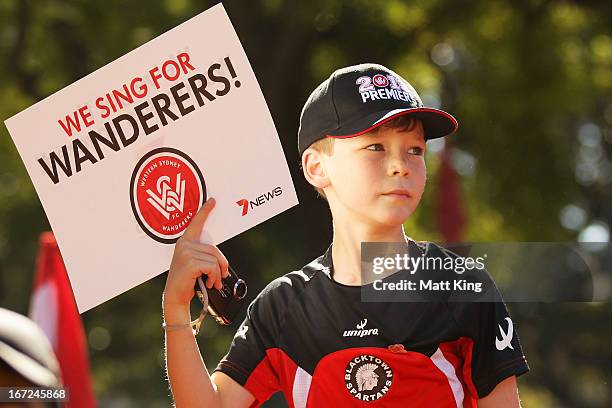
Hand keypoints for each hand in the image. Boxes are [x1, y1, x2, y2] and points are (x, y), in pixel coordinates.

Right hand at [163, 198, 229, 314]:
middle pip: (215, 250)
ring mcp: (186, 253)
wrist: (175, 297)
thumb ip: (203, 255)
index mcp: (185, 242)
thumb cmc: (187, 281)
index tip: (213, 201)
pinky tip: (208, 283)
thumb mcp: (195, 264)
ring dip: (218, 274)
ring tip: (213, 282)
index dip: (205, 211)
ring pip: (215, 260)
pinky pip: (213, 267)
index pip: (196, 223)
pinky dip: (215, 277)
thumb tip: (220, 259)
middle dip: (222, 265)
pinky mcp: (190, 263)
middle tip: (221, 277)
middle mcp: (184, 244)